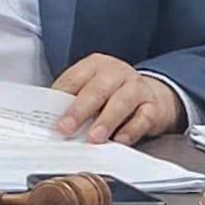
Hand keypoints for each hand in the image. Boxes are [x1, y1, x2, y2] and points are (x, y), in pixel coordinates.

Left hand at [51, 53, 183, 143]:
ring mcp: (137, 88)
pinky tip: (119, 140)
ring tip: (94, 138)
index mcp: (94, 65)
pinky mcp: (153, 106)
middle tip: (66, 128)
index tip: (51, 117)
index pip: (74, 78)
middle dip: (79, 111)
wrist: (150, 95)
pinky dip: (130, 130)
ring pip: (121, 102)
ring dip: (105, 122)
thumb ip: (73, 100)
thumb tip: (54, 122)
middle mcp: (116, 72)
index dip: (60, 98)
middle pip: (96, 90)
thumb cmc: (111, 93)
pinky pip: (143, 118)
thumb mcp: (90, 88)